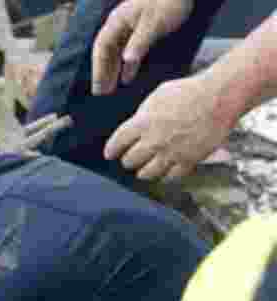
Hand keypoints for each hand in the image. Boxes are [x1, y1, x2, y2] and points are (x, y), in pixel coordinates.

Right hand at [92, 0, 192, 94]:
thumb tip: (127, 62)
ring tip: (113, 89)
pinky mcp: (141, 29)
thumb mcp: (154, 25)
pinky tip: (129, 76)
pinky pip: (127, 50)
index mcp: (118, 21)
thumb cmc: (169, 3)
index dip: (99, 68)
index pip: (102, 48)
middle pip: (106, 52)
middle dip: (104, 73)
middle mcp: (120, 25)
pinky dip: (126, 64)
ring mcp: (129, 27)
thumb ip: (139, 43)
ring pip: (116, 52)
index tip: (99, 87)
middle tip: (103, 94)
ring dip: (114, 70)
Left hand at [104, 74, 231, 181]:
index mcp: (142, 123)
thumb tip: (135, 127)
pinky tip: (165, 172)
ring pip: (147, 174)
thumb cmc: (189, 91)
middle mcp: (153, 141)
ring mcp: (171, 153)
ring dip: (144, 172)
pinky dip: (166, 176)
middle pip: (129, 161)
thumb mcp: (157, 96)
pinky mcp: (188, 160)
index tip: (110, 154)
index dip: (112, 150)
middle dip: (128, 160)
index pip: (117, 143)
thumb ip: (143, 115)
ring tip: (144, 170)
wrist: (220, 97)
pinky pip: (170, 177)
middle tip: (130, 159)